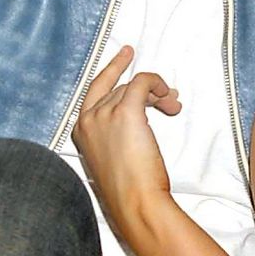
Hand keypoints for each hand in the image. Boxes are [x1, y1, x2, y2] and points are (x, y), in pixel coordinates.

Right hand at [73, 45, 181, 236]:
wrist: (134, 201)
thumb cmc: (129, 188)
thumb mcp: (115, 156)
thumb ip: (119, 134)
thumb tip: (142, 119)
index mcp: (81, 131)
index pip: (96, 90)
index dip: (112, 69)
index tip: (126, 54)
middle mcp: (88, 118)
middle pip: (119, 89)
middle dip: (146, 91)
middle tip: (167, 98)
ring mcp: (104, 113)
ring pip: (133, 87)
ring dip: (156, 94)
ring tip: (173, 106)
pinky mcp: (125, 111)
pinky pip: (143, 82)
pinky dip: (157, 83)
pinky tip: (168, 96)